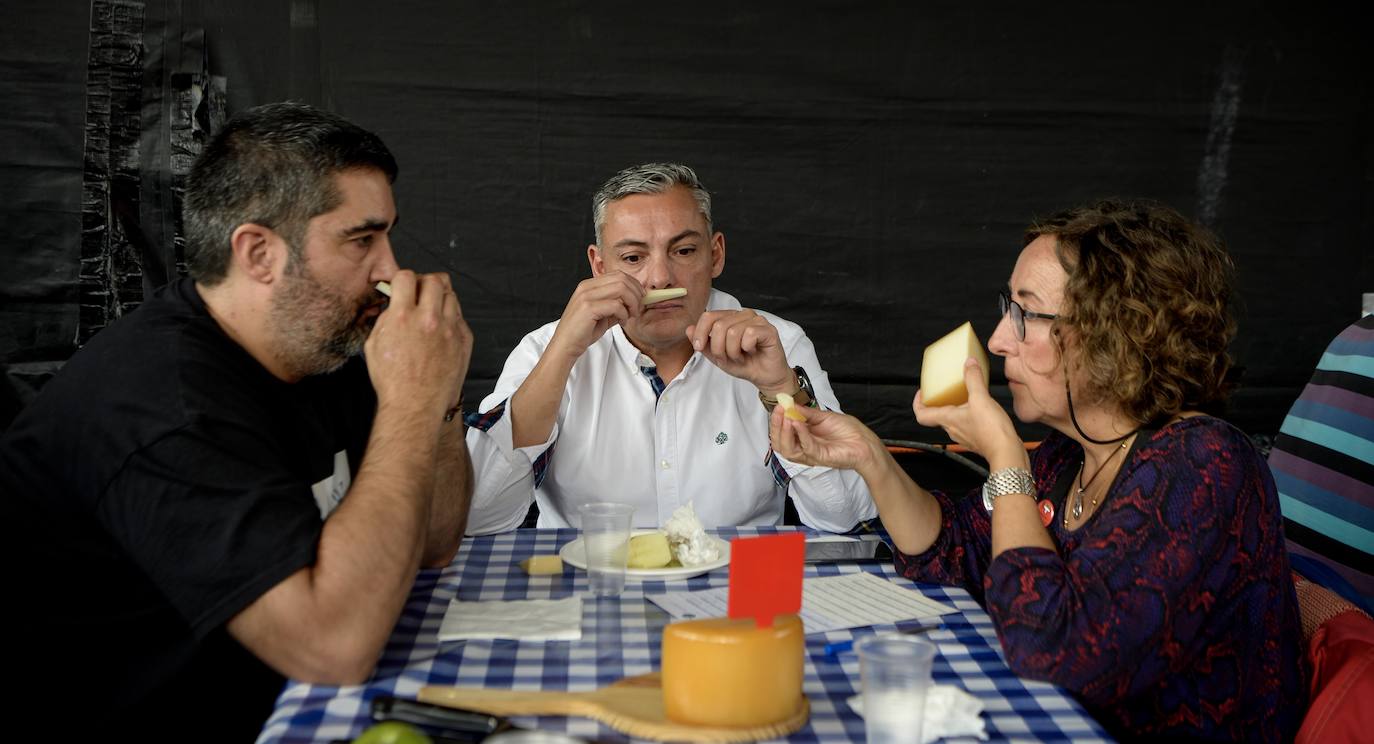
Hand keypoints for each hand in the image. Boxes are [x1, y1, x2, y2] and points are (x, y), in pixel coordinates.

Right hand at [364, 270, 472, 416]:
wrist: (416, 405)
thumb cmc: (392, 380)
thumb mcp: (374, 345)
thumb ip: (385, 319)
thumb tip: (393, 303)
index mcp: (403, 317)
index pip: (406, 277)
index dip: (402, 279)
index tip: (402, 286)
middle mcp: (429, 319)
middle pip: (434, 280)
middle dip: (424, 283)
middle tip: (419, 293)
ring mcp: (450, 329)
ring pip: (451, 294)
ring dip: (440, 297)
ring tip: (431, 310)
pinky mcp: (464, 339)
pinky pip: (460, 315)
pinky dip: (450, 316)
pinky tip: (441, 328)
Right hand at [546, 272, 643, 360]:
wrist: (566, 346)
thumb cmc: (583, 332)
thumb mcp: (603, 314)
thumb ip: (617, 305)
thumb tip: (636, 300)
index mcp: (589, 285)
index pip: (618, 275)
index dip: (634, 285)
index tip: (640, 298)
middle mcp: (587, 287)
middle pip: (621, 278)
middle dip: (636, 293)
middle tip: (638, 308)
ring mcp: (586, 296)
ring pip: (621, 288)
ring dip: (632, 302)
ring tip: (631, 315)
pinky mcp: (588, 308)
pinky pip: (616, 305)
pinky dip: (624, 314)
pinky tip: (622, 322)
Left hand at [686, 309, 792, 392]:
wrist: (764, 377)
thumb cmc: (744, 364)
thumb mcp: (717, 356)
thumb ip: (703, 344)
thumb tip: (688, 329)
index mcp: (730, 318)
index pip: (709, 316)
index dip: (700, 332)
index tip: (697, 347)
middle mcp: (742, 315)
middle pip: (719, 325)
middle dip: (719, 348)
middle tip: (727, 358)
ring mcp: (757, 320)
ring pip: (733, 331)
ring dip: (733, 351)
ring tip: (740, 357)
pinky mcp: (768, 329)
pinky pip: (750, 334)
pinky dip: (747, 348)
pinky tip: (752, 352)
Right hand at [768, 404, 885, 474]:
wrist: (865, 442)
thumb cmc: (848, 432)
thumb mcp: (823, 416)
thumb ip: (806, 413)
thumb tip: (789, 405)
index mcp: (803, 437)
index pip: (782, 433)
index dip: (777, 420)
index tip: (779, 406)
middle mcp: (804, 447)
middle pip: (780, 443)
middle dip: (776, 426)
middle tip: (780, 411)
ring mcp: (811, 454)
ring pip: (788, 450)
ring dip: (784, 432)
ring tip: (787, 417)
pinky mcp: (820, 457)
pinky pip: (806, 447)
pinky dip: (800, 434)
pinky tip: (798, 423)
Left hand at [913, 358, 1023, 468]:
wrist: (1007, 452)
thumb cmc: (991, 431)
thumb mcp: (981, 398)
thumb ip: (973, 379)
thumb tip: (969, 363)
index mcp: (947, 419)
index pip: (921, 414)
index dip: (917, 403)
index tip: (921, 392)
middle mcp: (952, 429)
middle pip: (937, 416)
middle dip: (939, 402)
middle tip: (944, 389)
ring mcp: (964, 436)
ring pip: (953, 420)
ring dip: (955, 407)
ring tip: (964, 395)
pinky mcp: (976, 439)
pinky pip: (967, 424)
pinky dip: (969, 414)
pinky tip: (981, 407)